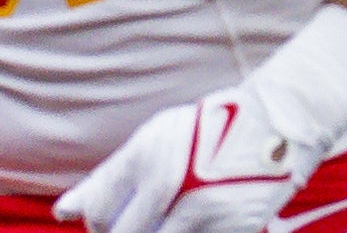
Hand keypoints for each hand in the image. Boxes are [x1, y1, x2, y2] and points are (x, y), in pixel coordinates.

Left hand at [55, 84, 323, 232]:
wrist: (281, 124)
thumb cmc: (210, 130)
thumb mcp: (157, 139)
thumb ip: (109, 177)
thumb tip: (64, 212)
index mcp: (152, 158)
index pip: (101, 214)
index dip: (100, 222)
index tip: (113, 219)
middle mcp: (177, 185)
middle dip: (126, 232)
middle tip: (147, 221)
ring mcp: (207, 211)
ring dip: (158, 231)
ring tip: (170, 219)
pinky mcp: (236, 229)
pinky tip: (194, 223)